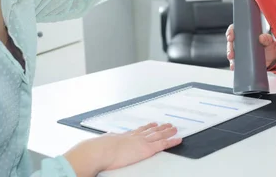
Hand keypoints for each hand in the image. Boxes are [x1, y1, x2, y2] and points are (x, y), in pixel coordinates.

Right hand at [64, 123, 180, 176]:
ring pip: (158, 135)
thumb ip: (104, 143)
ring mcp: (141, 141)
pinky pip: (163, 144)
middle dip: (159, 128)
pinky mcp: (146, 149)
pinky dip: (172, 141)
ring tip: (174, 128)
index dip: (146, 128)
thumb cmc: (96, 151)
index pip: (138, 131)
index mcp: (123, 137)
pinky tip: (178, 139)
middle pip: (150, 131)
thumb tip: (99, 145)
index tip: (151, 124)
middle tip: (166, 124)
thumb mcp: (100, 145)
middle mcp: (134, 137)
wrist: (99, 151)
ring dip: (168, 131)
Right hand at [226, 24, 275, 69]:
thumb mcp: (269, 41)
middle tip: (231, 53)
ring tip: (232, 60)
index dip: (230, 32)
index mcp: (246, 33)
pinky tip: (234, 66)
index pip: (235, 29)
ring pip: (231, 52)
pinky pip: (234, 61)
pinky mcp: (241, 59)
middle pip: (231, 42)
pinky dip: (233, 64)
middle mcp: (241, 41)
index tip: (230, 37)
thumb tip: (262, 37)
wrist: (272, 59)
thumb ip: (266, 38)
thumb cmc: (269, 46)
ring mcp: (240, 50)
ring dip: (230, 56)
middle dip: (229, 47)